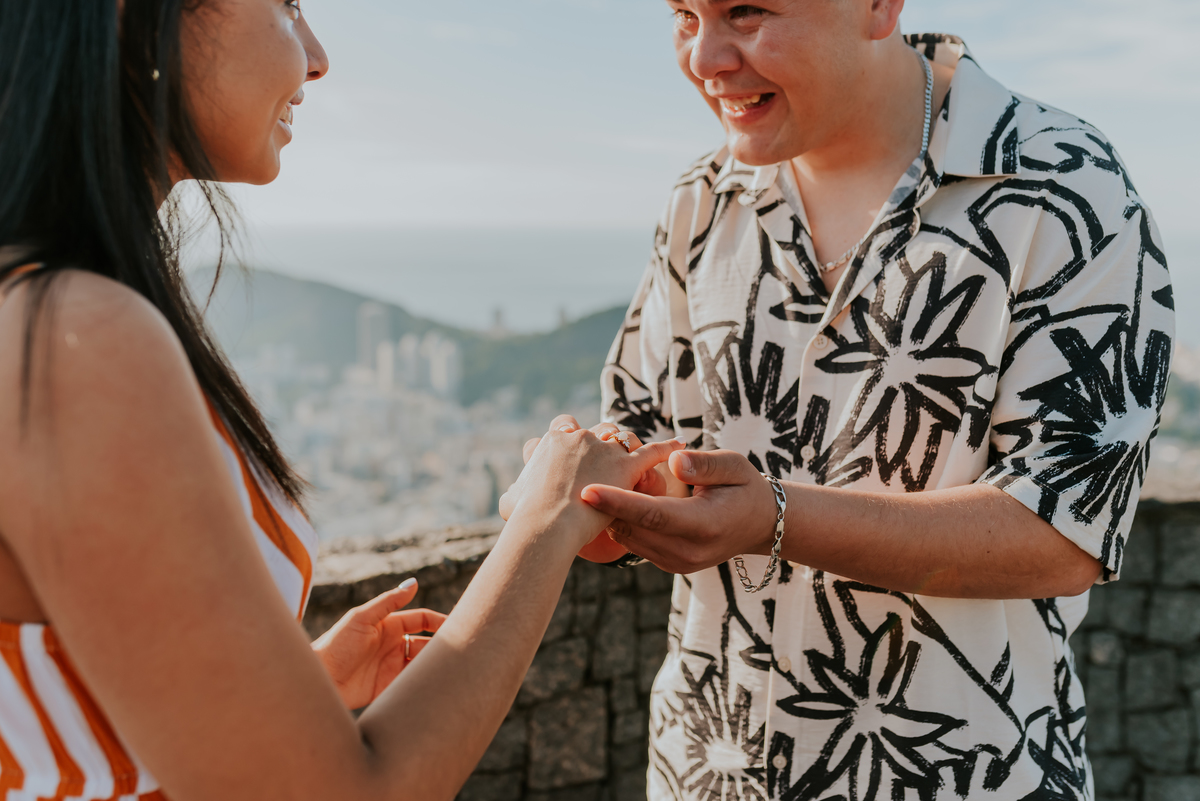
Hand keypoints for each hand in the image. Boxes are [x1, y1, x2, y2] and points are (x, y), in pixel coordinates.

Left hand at [313, 578, 445, 709]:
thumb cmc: (335, 644)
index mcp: (388, 625)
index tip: (457, 626)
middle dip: (443, 645)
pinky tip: (437, 686)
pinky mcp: (388, 688)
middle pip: (426, 642)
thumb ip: (388, 601)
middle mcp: (393, 645)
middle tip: (464, 649)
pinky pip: (411, 685)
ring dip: (435, 666)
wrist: (318, 679)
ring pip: (422, 664)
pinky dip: (424, 685)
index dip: (440, 621)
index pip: (421, 619)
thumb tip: (414, 582)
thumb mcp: (361, 618)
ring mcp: (391, 667)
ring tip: (453, 670)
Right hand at [499, 417, 683, 560]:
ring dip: (629, 444)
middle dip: (602, 439)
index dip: (570, 434)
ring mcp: (604, 450)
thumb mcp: (512, 502)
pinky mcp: (626, 466)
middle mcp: (580, 437)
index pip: (564, 425)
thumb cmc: (526, 516)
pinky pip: (652, 452)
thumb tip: (510, 498)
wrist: (547, 524)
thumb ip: (513, 494)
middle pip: (597, 429)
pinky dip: (667, 447)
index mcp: (554, 441)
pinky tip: (679, 444)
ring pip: (623, 438)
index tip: (574, 444)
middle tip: (608, 455)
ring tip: (636, 452)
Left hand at [579, 449, 778, 573]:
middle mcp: (689, 550)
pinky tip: (613, 503)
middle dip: (606, 506)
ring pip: (629, 539)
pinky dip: (621, 524)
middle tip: (585, 477)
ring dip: (611, 516)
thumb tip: (673, 459)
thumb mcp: (734, 466)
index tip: (587, 490)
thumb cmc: (744, 487)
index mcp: (705, 525)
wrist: (759, 524)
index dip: (619, 502)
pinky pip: (635, 544)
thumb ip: (704, 464)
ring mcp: (678, 562)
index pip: (653, 514)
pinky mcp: (669, 564)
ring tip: (599, 486)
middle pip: (634, 529)